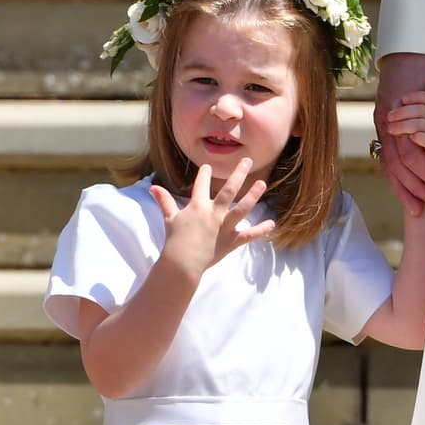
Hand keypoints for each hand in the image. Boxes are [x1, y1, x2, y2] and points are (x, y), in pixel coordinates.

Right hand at [149, 159, 275, 276]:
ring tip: (262, 184)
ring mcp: (224, 227)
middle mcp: (213, 213)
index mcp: (198, 206)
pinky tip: (272, 224)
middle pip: (229, 190)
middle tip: (248, 161)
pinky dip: (261, 230)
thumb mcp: (169, 218)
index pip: (201, 185)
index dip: (205, 174)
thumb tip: (152, 187)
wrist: (182, 262)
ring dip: (253, 196)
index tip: (209, 165)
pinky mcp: (232, 241)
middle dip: (239, 174)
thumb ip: (164, 201)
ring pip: (242, 208)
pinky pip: (249, 235)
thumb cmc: (175, 240)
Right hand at [373, 53, 424, 214]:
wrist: (405, 46)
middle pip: (397, 165)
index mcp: (398, 114)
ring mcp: (382, 125)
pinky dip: (395, 177)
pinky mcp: (383, 125)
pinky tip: (404, 190)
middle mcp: (386, 123)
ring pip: (388, 165)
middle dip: (416, 188)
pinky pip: (386, 157)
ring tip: (417, 210)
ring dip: (403, 188)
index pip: (411, 154)